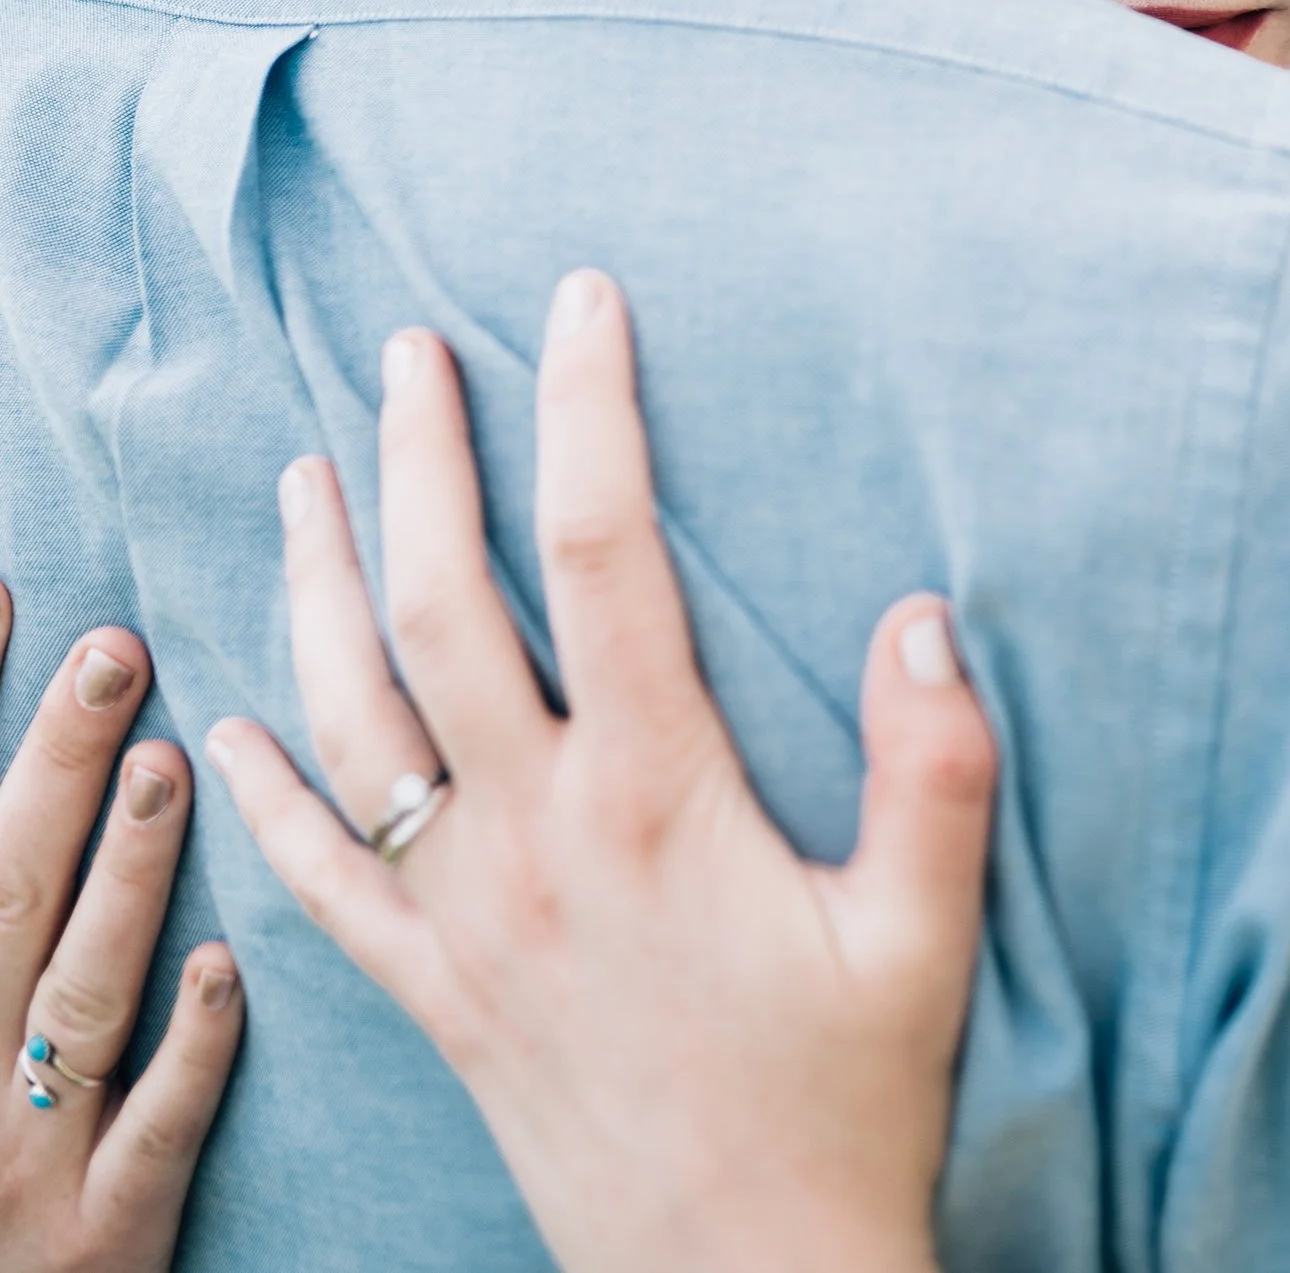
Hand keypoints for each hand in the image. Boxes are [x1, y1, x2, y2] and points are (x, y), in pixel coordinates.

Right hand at [0, 602, 244, 1271]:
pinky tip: (227, 966)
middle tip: (112, 650)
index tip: (9, 591)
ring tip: (166, 765)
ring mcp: (19, 1159)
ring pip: (75, 999)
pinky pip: (151, 1137)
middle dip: (50, 769)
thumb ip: (16, 878)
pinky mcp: (100, 1238)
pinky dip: (186, 1049)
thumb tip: (62, 735)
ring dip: (123, 878)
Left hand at [207, 271, 995, 1272]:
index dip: (590, 409)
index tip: (581, 300)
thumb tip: (923, 612)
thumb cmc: (847, 1108)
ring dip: (317, 586)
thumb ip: (937, 767)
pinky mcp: (435, 997)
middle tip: (406, 349)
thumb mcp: (924, 933)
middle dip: (419, 460)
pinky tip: (234, 723)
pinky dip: (265, 796)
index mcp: (655, 796)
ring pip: (354, 721)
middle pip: (443, 607)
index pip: (605, 553)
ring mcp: (468, 921)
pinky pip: (320, 884)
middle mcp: (537, 840)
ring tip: (304, 478)